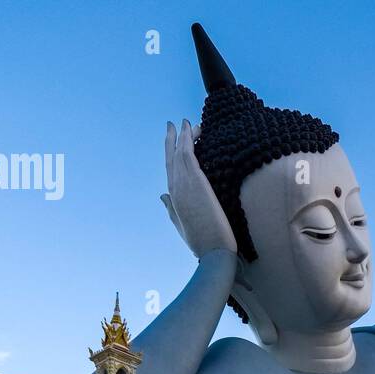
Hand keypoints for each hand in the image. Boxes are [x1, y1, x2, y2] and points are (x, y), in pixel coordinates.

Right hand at [161, 120, 237, 257]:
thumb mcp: (181, 224)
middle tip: (174, 124)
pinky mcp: (195, 182)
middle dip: (172, 139)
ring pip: (180, 152)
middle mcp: (175, 188)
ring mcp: (184, 184)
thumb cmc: (202, 241)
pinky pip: (188, 154)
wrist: (213, 252)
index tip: (175, 138)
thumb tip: (162, 196)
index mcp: (173, 196)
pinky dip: (188, 139)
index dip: (170, 152)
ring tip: (187, 122)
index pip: (170, 169)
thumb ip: (170, 208)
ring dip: (183, 135)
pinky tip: (192, 129)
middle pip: (170, 157)